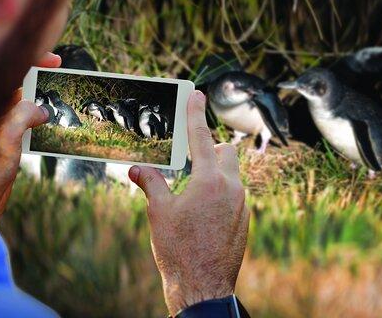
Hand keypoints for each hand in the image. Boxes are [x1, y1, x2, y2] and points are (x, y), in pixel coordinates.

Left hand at [0, 52, 60, 221]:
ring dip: (41, 101)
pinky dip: (39, 118)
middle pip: (17, 84)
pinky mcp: (5, 138)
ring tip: (60, 102)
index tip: (56, 61)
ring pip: (23, 102)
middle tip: (62, 80)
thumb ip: (21, 116)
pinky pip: (25, 119)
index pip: (7, 71)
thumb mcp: (3, 142)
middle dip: (39, 79)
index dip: (32, 61)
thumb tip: (41, 109)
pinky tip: (50, 122)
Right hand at [129, 90, 248, 316]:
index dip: (196, 113)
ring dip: (215, 172)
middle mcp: (231, 187)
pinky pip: (235, 193)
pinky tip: (204, 211)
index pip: (200, 137)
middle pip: (226, 152)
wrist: (202, 288)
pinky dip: (221, 191)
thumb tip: (137, 168)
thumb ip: (150, 183)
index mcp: (209, 181)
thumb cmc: (178, 250)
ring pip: (231, 173)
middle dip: (210, 149)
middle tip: (191, 161)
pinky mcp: (244, 218)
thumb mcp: (159, 213)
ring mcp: (241, 204)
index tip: (196, 94)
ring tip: (193, 191)